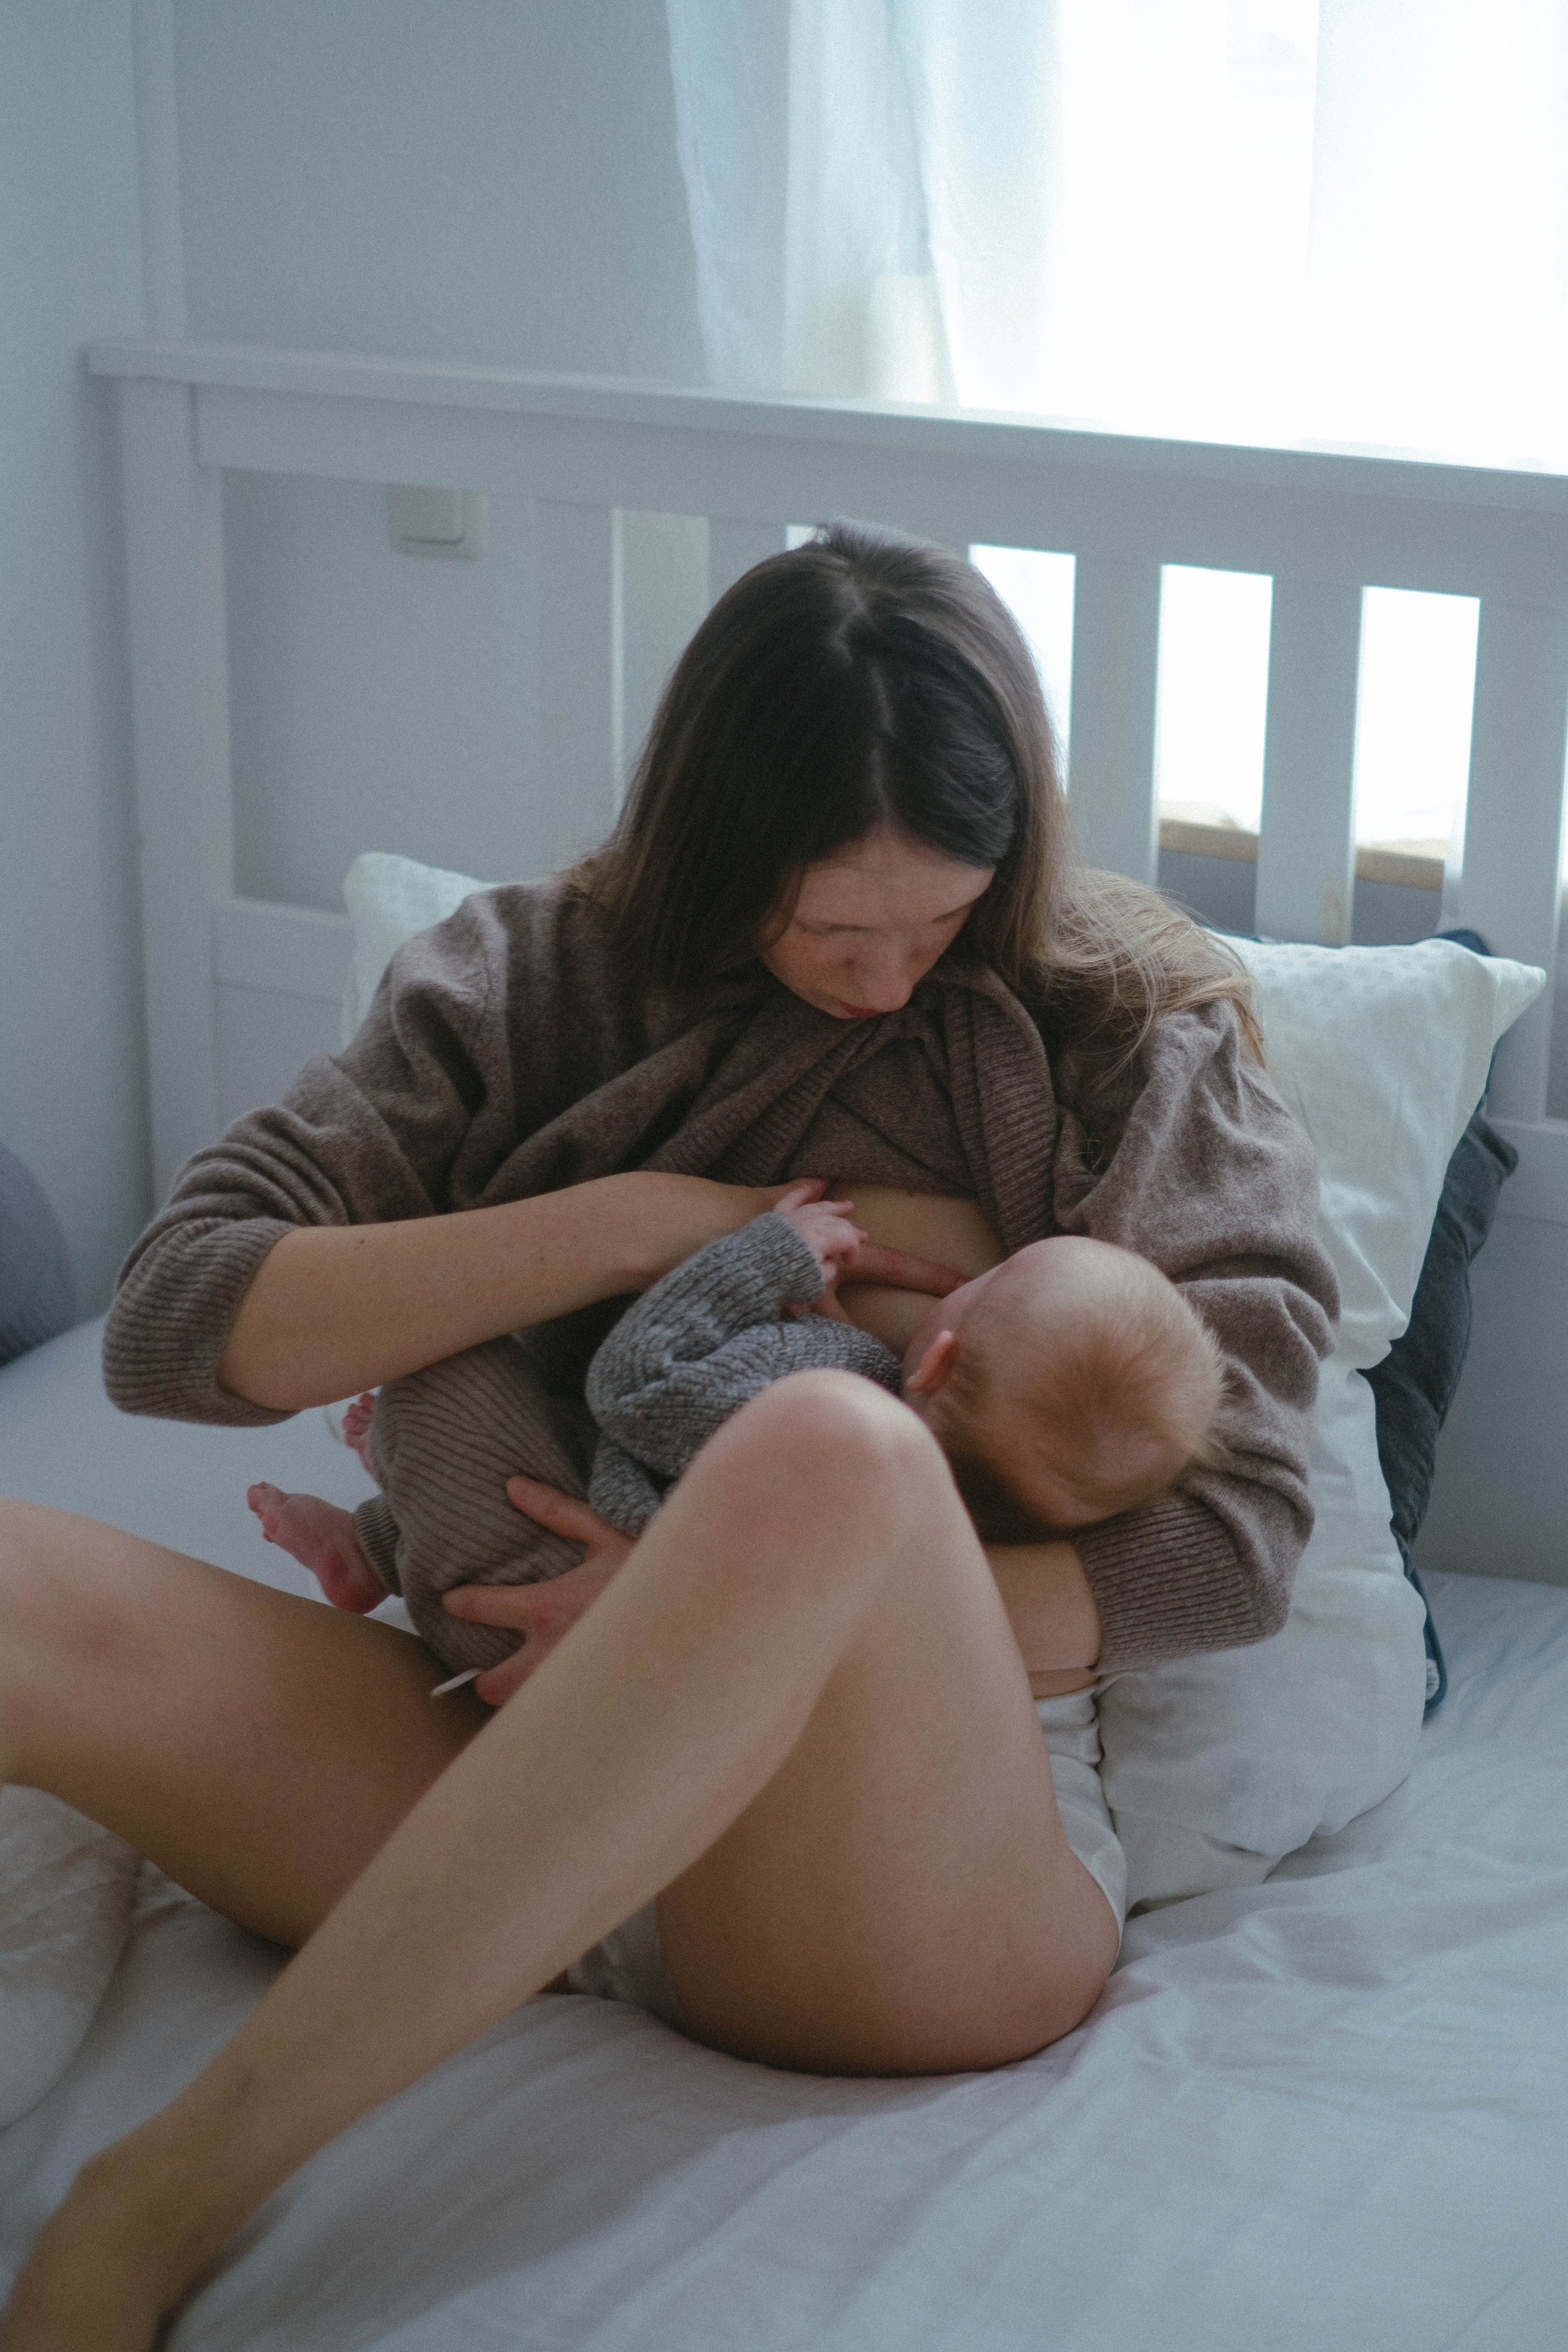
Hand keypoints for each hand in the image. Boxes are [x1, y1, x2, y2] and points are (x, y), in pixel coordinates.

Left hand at [442, 1480, 632, 1705]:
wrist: (701, 1613)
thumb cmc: (653, 1570)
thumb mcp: (607, 1532)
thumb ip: (557, 1511)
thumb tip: (514, 1487)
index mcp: (547, 1608)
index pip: (482, 1608)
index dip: (460, 1603)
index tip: (453, 1600)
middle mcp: (550, 1656)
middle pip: (491, 1685)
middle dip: (487, 1678)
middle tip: (493, 1666)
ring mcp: (570, 1688)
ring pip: (523, 1710)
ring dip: (522, 1698)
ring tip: (530, 1684)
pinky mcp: (593, 1709)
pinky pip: (558, 1719)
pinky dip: (555, 1710)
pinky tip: (567, 1696)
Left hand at [774, 1183, 865, 1285]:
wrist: (753, 1271)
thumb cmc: (785, 1279)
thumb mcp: (815, 1283)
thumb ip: (828, 1270)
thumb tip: (829, 1261)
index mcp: (824, 1237)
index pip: (848, 1238)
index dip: (853, 1251)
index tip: (848, 1263)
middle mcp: (811, 1222)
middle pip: (837, 1221)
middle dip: (850, 1229)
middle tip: (863, 1235)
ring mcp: (794, 1216)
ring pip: (819, 1207)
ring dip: (834, 1207)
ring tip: (846, 1205)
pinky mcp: (778, 1217)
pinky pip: (791, 1200)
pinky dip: (801, 1193)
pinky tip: (810, 1188)